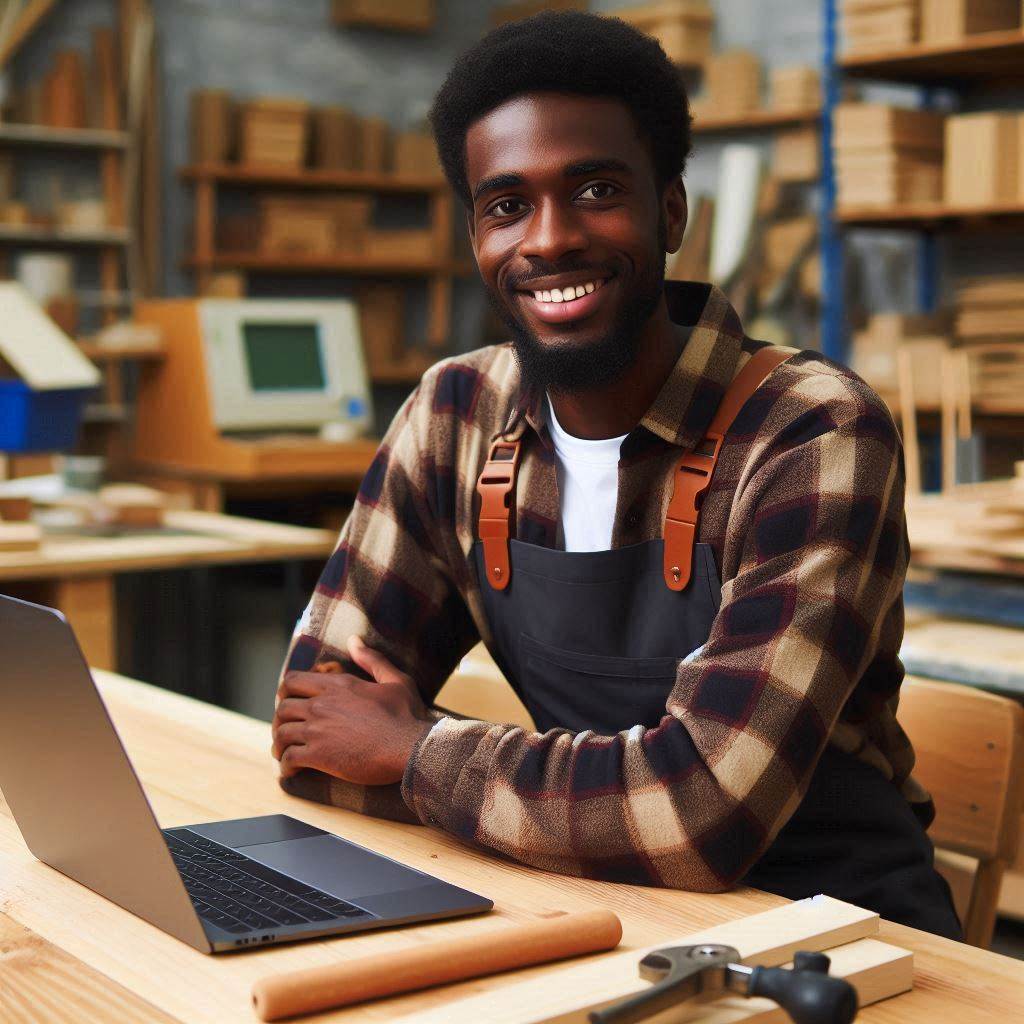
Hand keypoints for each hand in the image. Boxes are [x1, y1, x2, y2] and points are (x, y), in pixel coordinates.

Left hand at [272, 636, 432, 784]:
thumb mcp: (395, 680)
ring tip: (283, 754)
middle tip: (286, 731)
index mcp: (338, 685)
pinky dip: (286, 766)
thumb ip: (372, 659)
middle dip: (280, 720)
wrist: (410, 748)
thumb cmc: (407, 715)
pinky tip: (292, 772)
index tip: (289, 702)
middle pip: (282, 708)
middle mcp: (322, 704)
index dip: (286, 692)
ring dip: (279, 745)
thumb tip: (354, 640)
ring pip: (281, 734)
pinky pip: (289, 759)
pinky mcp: (319, 755)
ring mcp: (318, 729)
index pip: (293, 680)